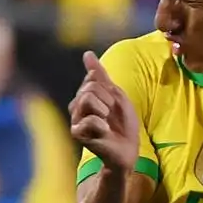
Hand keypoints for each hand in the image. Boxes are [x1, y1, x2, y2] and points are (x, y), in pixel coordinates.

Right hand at [70, 52, 141, 172]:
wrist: (127, 149)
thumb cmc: (123, 124)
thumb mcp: (116, 95)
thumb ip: (101, 76)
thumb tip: (87, 53)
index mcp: (85, 95)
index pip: (92, 77)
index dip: (109, 89)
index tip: (113, 104)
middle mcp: (76, 105)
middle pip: (90, 87)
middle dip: (108, 99)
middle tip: (111, 115)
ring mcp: (75, 119)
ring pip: (87, 98)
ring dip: (104, 109)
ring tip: (107, 123)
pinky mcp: (77, 133)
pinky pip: (89, 119)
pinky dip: (102, 125)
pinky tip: (104, 133)